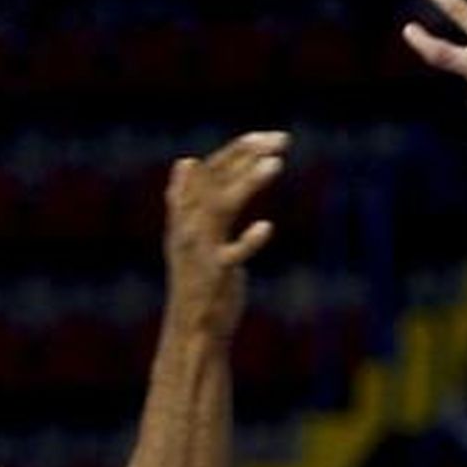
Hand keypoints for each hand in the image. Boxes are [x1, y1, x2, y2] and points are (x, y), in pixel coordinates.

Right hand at [163, 131, 289, 337]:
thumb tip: (187, 162)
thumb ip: (192, 200)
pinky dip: (247, 241)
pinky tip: (267, 227)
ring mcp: (201, 250)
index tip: (267, 137)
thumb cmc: (199, 279)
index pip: (209, 170)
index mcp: (185, 214)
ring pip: (221, 207)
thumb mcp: (191, 234)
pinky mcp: (216, 276)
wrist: (192, 329)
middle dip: (246, 156)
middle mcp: (188, 226)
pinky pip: (231, 255)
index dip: (237, 151)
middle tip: (281, 140)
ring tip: (276, 164)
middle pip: (215, 179)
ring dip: (247, 182)